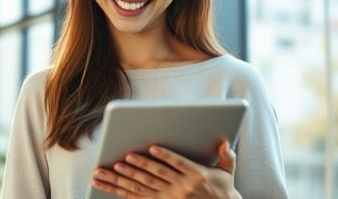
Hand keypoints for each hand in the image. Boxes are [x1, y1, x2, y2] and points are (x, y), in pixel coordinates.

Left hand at [91, 140, 240, 198]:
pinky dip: (122, 191)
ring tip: (110, 169)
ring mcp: (170, 197)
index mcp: (197, 175)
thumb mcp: (228, 173)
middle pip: (157, 176)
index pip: (179, 164)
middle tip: (123, 158)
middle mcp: (182, 187)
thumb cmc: (222, 188)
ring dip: (125, 178)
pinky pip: (137, 197)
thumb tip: (225, 143)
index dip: (166, 156)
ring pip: (143, 187)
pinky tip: (109, 185)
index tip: (153, 148)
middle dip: (139, 167)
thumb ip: (228, 157)